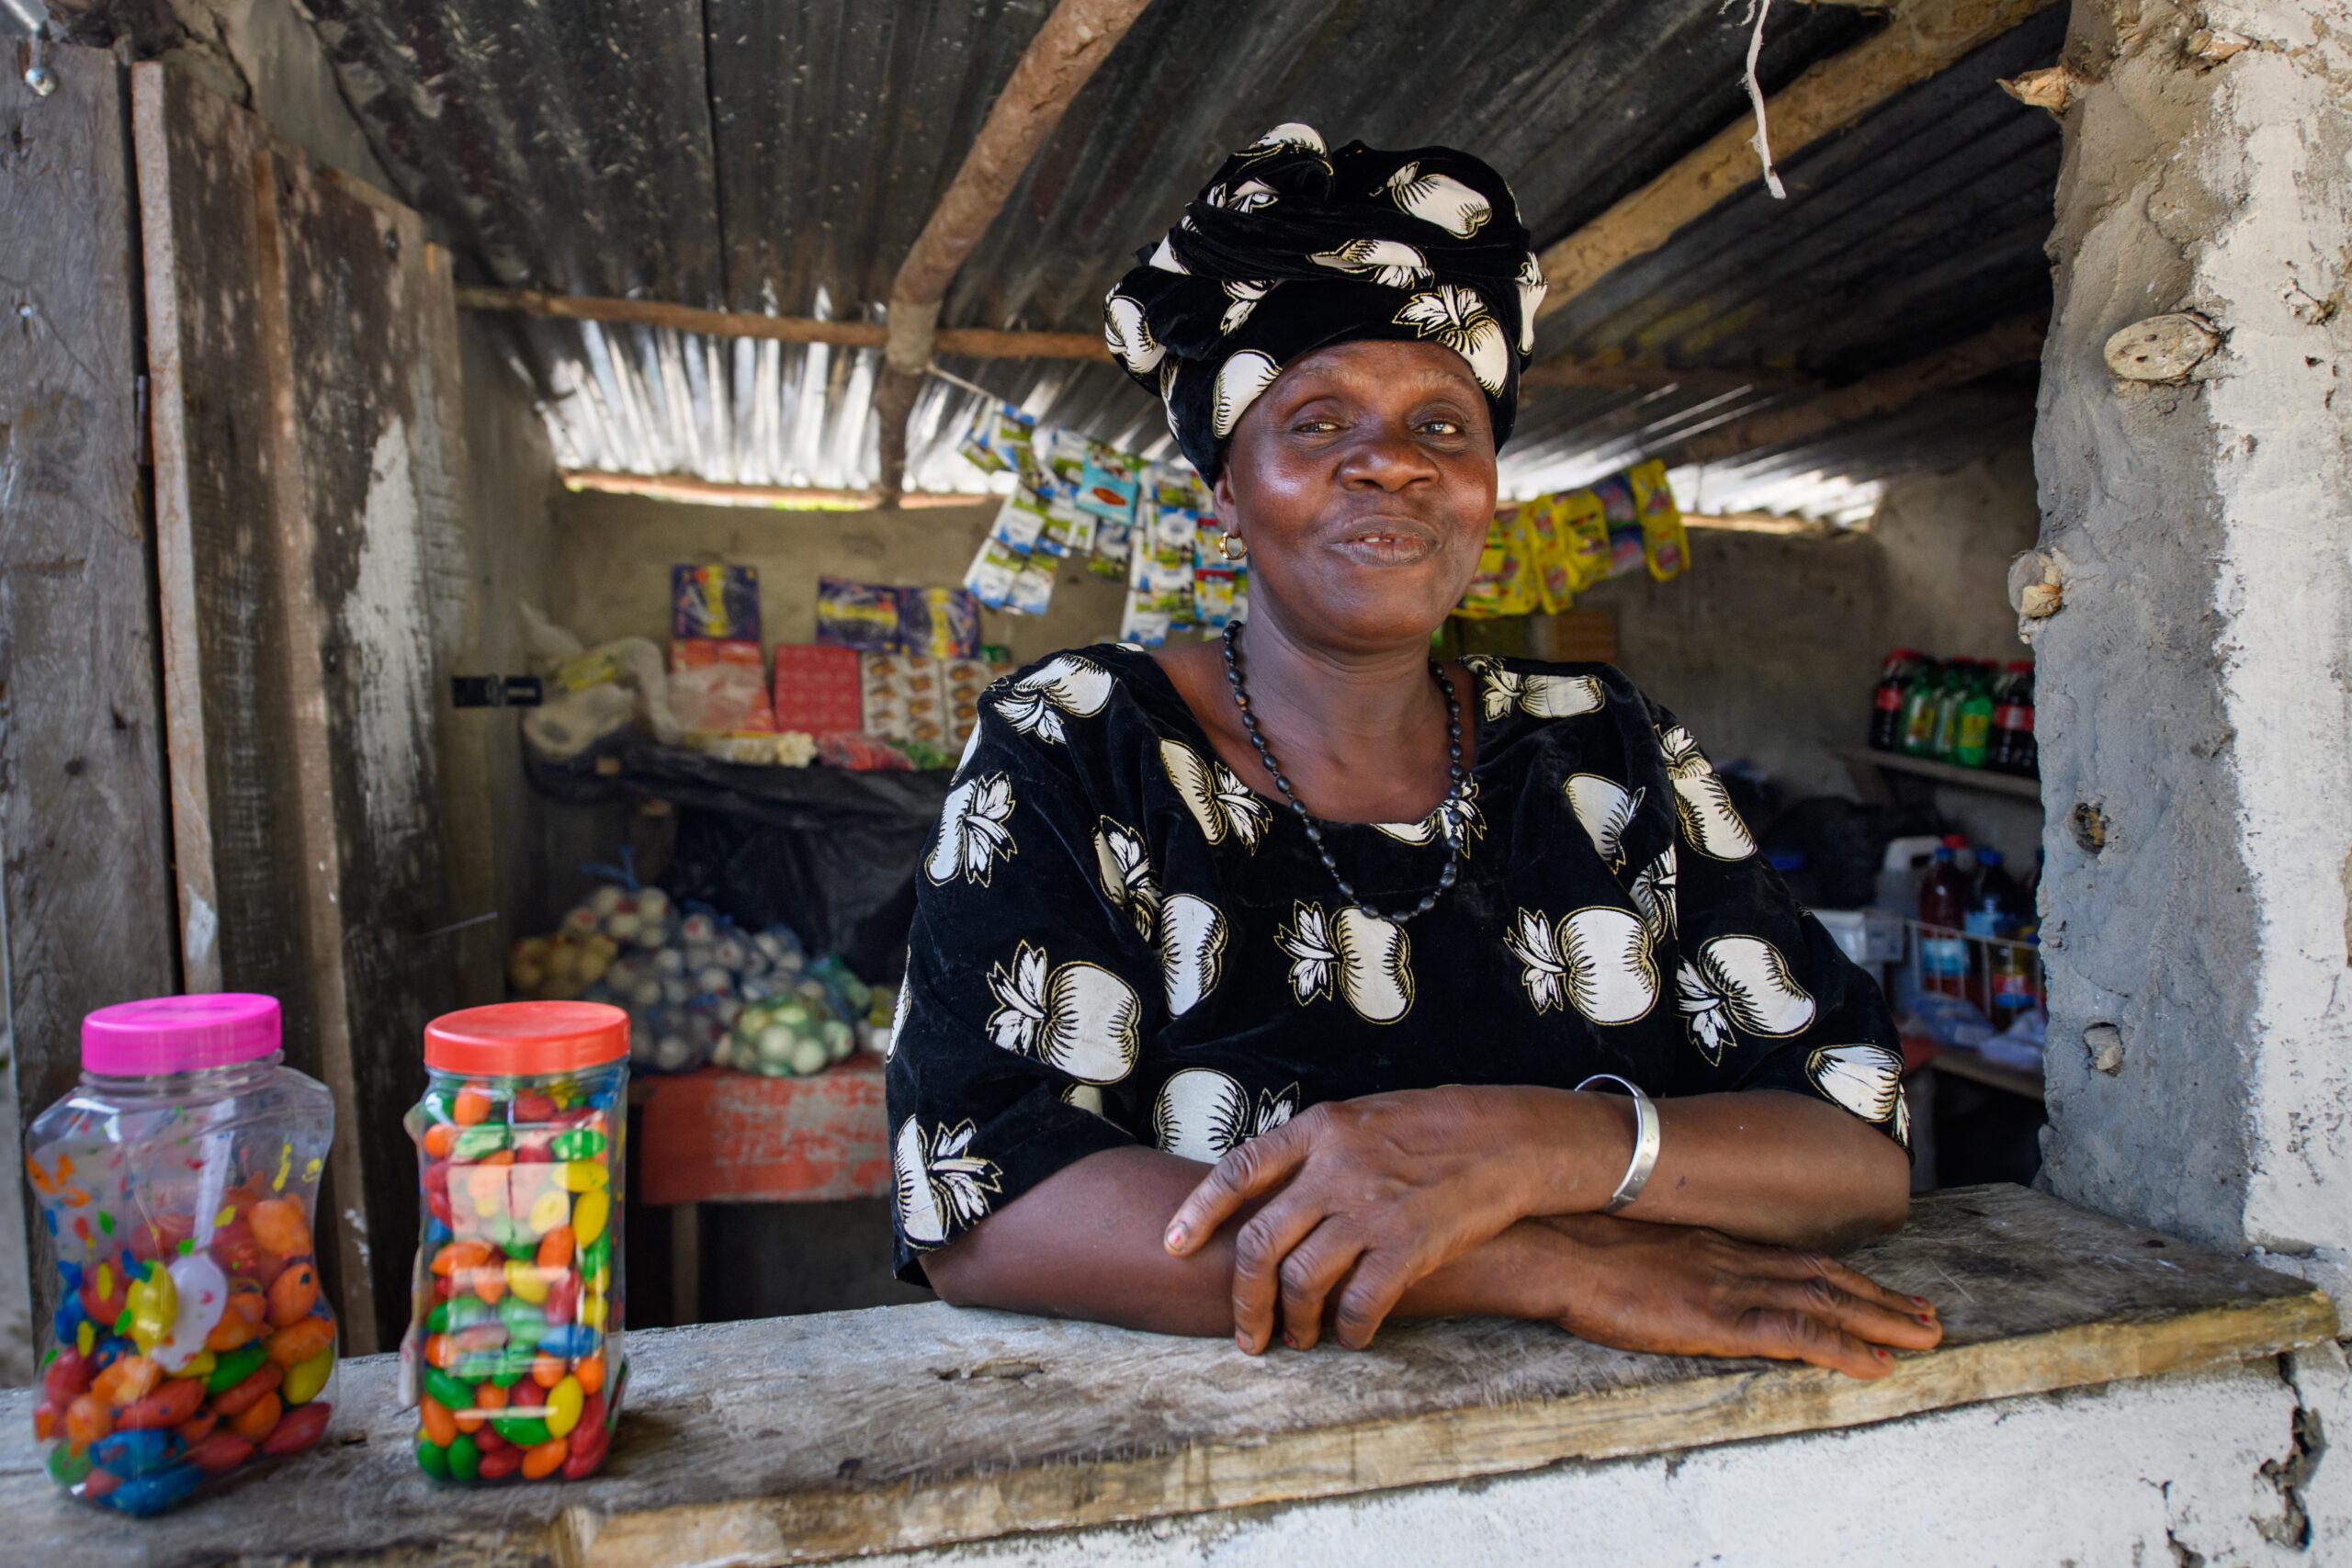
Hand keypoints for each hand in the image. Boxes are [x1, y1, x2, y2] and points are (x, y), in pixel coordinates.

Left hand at [1162, 1086, 1619, 1353]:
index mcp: (1318, 1130)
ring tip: (1297, 1339)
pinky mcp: (1409, 1245)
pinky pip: (1360, 1304)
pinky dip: (1350, 1329)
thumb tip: (1266, 1193)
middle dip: (1244, 1300)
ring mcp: (1370, 1208)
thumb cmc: (1433, 1128)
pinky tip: (1352, 1336)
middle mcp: (1334, 1168)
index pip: (1237, 1171)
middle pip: (1259, 1244)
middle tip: (1246, 1333)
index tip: (1170, 1246)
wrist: (1506, 1138)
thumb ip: (1314, 1153)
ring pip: (1302, 1281)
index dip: (1196, 1213)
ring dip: (1293, 1322)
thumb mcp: (1362, 1118)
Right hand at [1535, 1211, 1942, 1377]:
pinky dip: (1843, 1349)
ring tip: (1925, 1337)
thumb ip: (1663, 1258)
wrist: (1552, 1246)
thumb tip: (1667, 1274)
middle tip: (1929, 1317)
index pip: (1795, 1259)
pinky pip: (1798, 1335)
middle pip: (1826, 1277)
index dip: (1845, 1277)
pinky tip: (1875, 1366)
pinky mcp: (1720, 1318)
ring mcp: (1730, 1287)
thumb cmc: (1573, 1243)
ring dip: (1882, 1321)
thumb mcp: (1628, 1243)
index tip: (1881, 1290)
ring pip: (1827, 1302)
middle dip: (1881, 1299)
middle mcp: (1734, 1259)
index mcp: (1713, 1244)